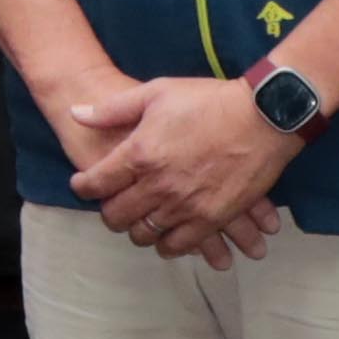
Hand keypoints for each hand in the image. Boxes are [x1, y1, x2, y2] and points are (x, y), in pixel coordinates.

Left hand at [75, 75, 293, 260]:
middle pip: (116, 216)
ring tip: (140, 219)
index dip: (83, 187)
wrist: (262, 117)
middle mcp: (157, 186)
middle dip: (109, 212)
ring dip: (137, 229)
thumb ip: (113, 109)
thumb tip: (76, 113)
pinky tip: (167, 235)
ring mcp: (185, 206)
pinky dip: (168, 244)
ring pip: (145, 235)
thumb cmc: (208, 100)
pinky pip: (180, 245)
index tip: (83, 185)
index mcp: (139, 154)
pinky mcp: (212, 219)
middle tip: (112, 205)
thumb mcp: (156, 93)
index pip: (95, 184)